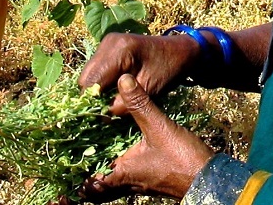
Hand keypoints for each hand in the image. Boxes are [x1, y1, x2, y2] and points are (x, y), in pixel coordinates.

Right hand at [79, 33, 199, 115]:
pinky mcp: (108, 47)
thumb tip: (101, 116)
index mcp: (120, 50)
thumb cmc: (168, 70)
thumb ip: (124, 104)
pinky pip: (96, 70)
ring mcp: (107, 43)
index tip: (104, 117)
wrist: (179, 51)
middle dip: (94, 97)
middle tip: (110, 110)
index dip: (94, 102)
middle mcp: (108, 42)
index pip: (92, 82)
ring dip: (98, 90)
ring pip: (89, 75)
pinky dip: (102, 83)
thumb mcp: (149, 90)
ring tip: (114, 101)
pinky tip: (116, 90)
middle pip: (86, 78)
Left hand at [81, 74, 212, 200]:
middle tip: (72, 165)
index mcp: (121, 173)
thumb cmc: (182, 158)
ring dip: (99, 174)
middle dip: (83, 181)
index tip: (61, 164)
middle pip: (96, 191)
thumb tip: (122, 81)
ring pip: (110, 185)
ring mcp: (138, 184)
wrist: (210, 178)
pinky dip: (116, 169)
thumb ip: (139, 103)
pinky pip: (124, 179)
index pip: (88, 183)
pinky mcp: (149, 180)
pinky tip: (120, 152)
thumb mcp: (159, 127)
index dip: (73, 177)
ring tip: (91, 156)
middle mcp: (126, 183)